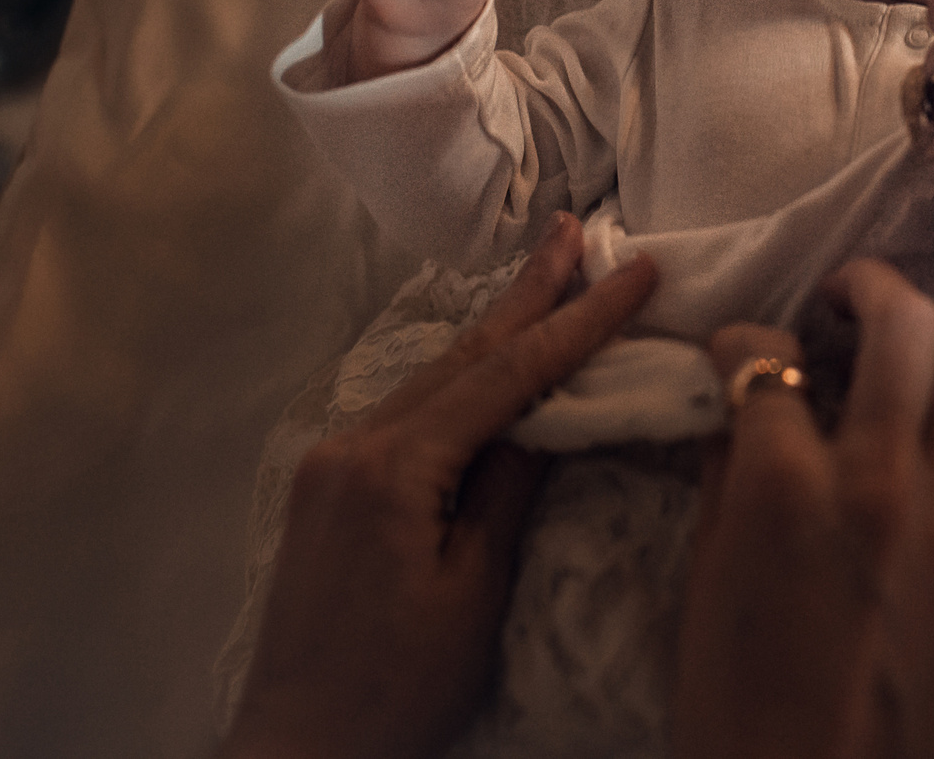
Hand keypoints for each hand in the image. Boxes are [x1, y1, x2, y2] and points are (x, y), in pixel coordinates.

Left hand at [220, 213, 655, 758]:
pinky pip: (406, 411)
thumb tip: (545, 417)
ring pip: (431, 377)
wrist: (297, 750)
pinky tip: (485, 361)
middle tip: (578, 228)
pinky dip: (459, 377)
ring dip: (494, 328)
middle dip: (528, 291)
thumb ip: (508, 492)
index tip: (635, 271)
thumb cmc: (397, 688)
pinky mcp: (326, 487)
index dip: (578, 321)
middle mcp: (353, 445)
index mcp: (393, 467)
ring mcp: (331, 462)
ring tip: (545, 273)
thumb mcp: (474, 593)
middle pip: (462, 354)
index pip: (508, 375)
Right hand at [673, 261, 933, 758]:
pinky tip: (897, 486)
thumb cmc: (730, 704)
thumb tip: (737, 417)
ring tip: (877, 387)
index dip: (741, 340)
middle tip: (841, 295)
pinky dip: (931, 460)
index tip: (735, 348)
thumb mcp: (702, 580)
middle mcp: (877, 482)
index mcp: (785, 484)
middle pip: (905, 327)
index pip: (767, 356)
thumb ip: (726, 480)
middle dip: (870, 287)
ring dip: (915, 372)